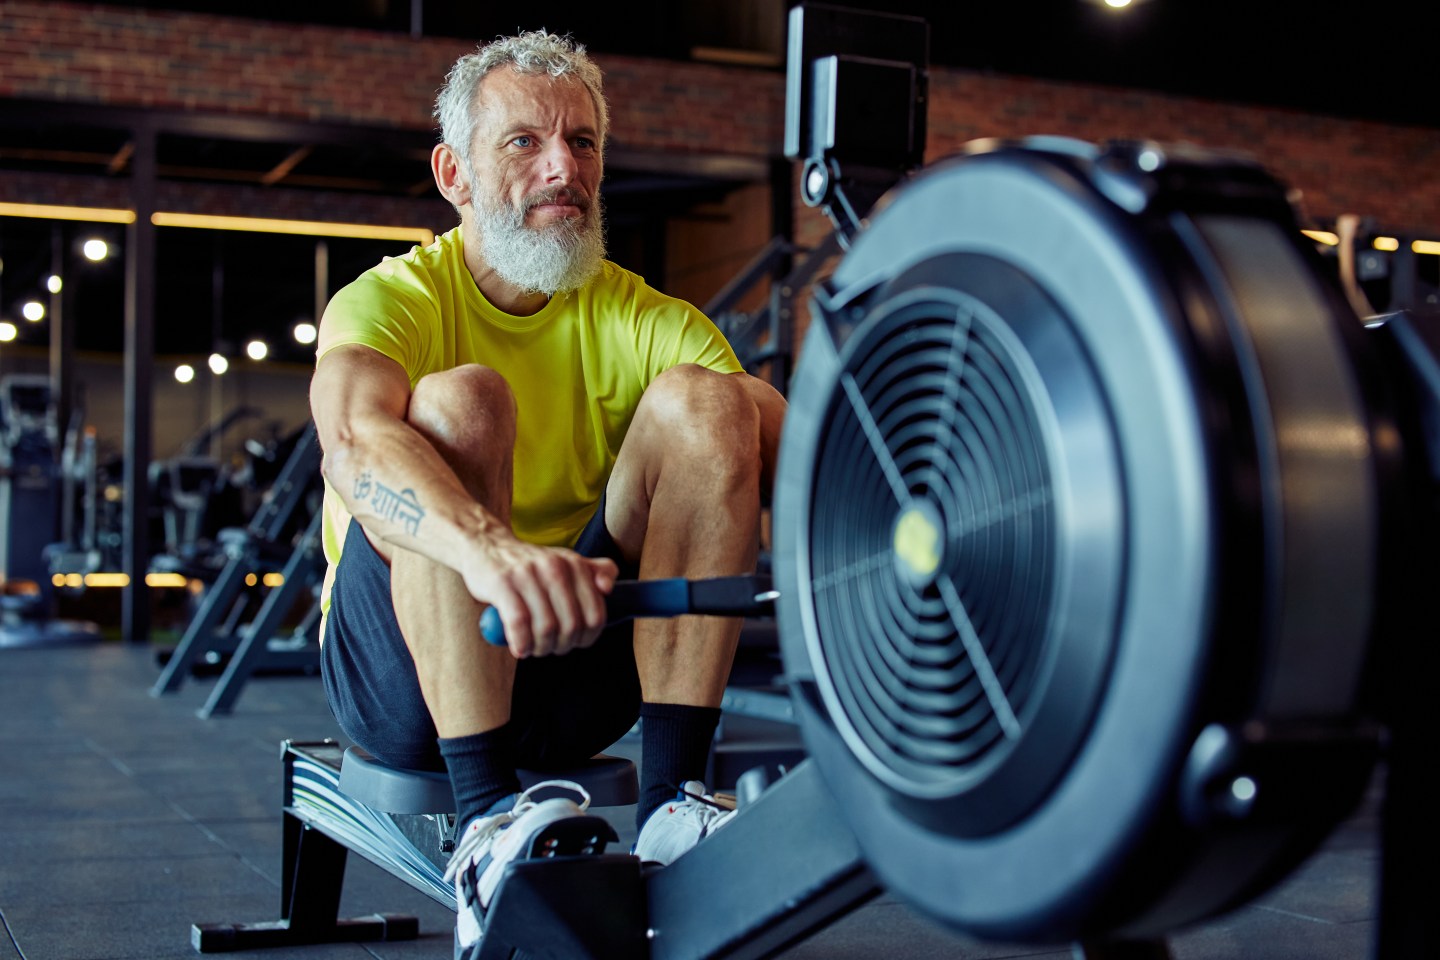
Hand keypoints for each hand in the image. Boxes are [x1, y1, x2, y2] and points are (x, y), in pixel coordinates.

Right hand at [461, 536, 616, 657]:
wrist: (486, 546)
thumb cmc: (530, 564)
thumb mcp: (566, 561)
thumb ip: (594, 571)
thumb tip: (608, 589)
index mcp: (575, 564)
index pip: (595, 614)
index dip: (588, 637)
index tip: (576, 642)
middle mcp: (554, 566)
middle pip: (571, 625)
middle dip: (564, 645)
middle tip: (552, 648)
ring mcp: (528, 574)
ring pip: (546, 627)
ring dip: (542, 648)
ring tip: (535, 649)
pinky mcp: (502, 583)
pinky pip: (519, 623)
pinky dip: (522, 643)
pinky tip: (520, 649)